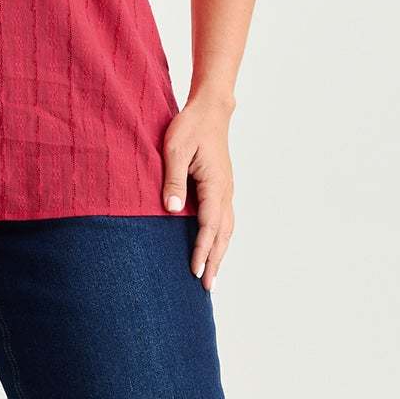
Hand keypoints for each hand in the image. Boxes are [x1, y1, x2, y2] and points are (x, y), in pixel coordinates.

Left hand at [160, 93, 234, 290]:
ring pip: (227, 228)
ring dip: (220, 253)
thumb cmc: (190, 126)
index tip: (196, 271)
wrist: (210, 110)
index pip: (210, 225)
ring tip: (211, 276)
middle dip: (215, 261)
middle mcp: (226, 191)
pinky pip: (224, 220)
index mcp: (215, 184)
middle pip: (223, 233)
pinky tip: (213, 249)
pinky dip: (220, 239)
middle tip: (207, 288)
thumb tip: (172, 210)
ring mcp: (226, 190)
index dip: (203, 250)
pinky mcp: (222, 188)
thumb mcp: (174, 148)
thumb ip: (173, 179)